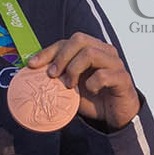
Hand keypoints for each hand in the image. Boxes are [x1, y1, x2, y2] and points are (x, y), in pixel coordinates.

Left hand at [24, 33, 139, 128]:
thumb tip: (31, 72)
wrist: (114, 115)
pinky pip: (104, 75)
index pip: (67, 41)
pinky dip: (92, 84)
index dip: (48, 51)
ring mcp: (115, 63)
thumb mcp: (69, 85)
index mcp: (91, 49)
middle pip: (79, 39)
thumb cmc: (93, 97)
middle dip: (61, 57)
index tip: (33, 65)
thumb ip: (56, 76)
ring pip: (90, 53)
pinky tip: (91, 91)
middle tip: (53, 75)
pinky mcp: (123, 78)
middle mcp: (104, 52)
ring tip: (70, 85)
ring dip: (74, 69)